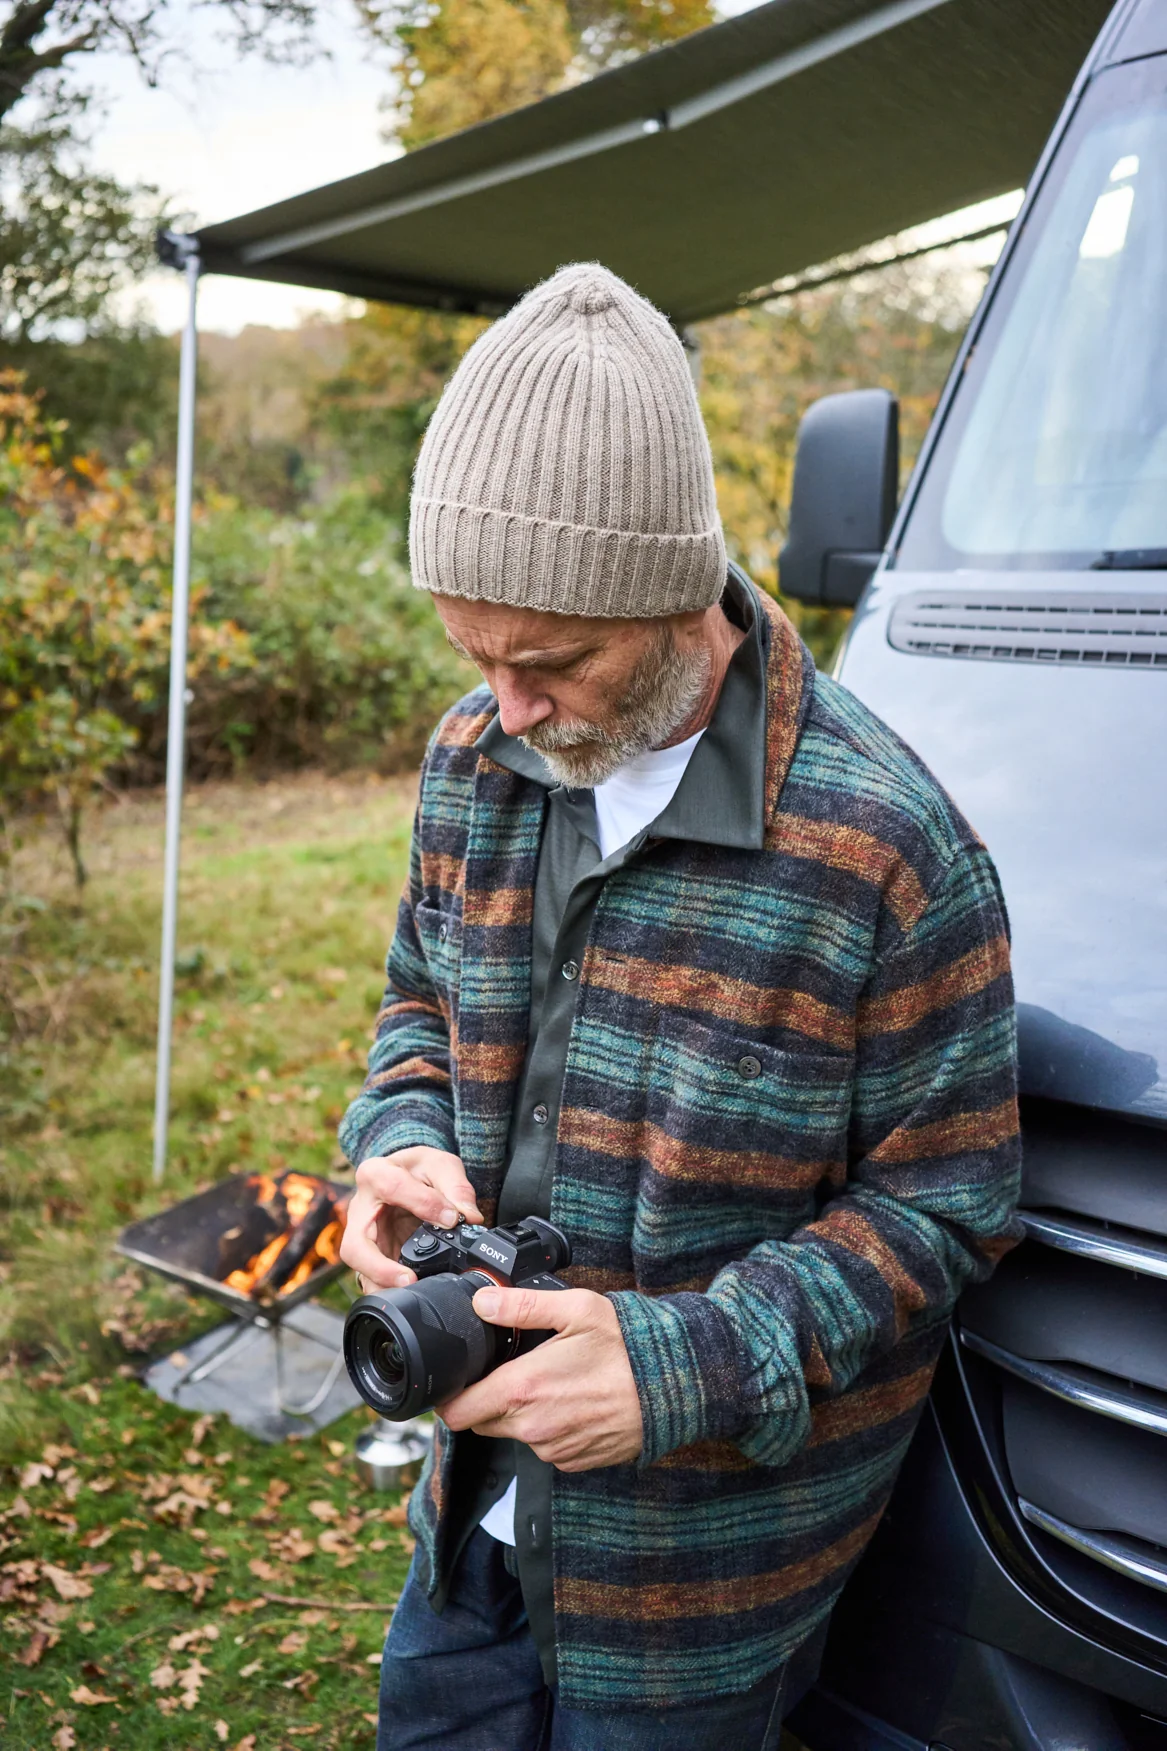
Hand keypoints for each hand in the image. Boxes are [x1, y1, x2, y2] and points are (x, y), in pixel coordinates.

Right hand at [339, 1147, 482, 1288]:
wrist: (410, 1177)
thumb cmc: (420, 1169)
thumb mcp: (441, 1164)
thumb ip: (456, 1187)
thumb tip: (469, 1217)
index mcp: (375, 1174)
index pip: (392, 1188)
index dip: (424, 1203)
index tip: (451, 1218)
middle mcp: (360, 1209)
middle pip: (355, 1244)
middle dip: (379, 1267)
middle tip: (410, 1278)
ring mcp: (362, 1236)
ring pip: (359, 1270)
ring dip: (382, 1284)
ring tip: (411, 1291)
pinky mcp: (371, 1256)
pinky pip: (372, 1279)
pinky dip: (388, 1289)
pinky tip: (409, 1295)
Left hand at [438, 1286, 642, 1471]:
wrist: (674, 1388)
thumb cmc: (627, 1347)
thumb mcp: (575, 1310)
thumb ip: (521, 1306)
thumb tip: (481, 1302)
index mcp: (523, 1389)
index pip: (457, 1412)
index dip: (450, 1398)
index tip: (457, 1382)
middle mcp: (532, 1427)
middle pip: (482, 1422)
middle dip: (486, 1400)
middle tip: (511, 1371)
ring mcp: (553, 1449)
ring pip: (514, 1434)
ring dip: (520, 1413)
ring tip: (551, 1383)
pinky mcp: (573, 1462)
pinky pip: (544, 1446)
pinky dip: (549, 1427)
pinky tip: (571, 1402)